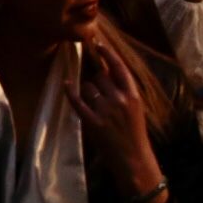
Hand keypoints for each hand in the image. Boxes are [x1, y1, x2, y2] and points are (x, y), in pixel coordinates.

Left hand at [64, 42, 162, 200]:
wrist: (133, 158)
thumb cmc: (134, 133)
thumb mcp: (136, 108)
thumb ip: (123, 90)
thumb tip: (105, 71)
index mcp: (132, 95)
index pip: (118, 67)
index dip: (107, 53)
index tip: (97, 44)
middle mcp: (119, 100)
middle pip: (100, 76)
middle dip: (97, 81)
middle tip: (101, 94)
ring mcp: (105, 111)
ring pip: (88, 87)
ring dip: (88, 91)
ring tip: (96, 105)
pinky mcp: (92, 122)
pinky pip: (77, 101)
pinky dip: (70, 91)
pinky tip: (66, 84)